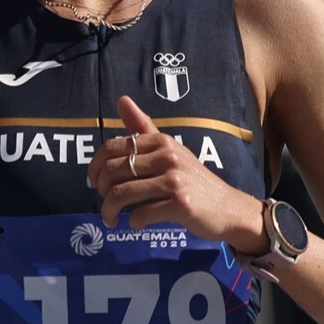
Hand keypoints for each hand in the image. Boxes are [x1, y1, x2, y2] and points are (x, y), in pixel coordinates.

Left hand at [88, 96, 255, 240]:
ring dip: (109, 211)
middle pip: (112, 172)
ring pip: (121, 194)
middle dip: (100, 192)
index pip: (111, 148)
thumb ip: (144, 128)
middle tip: (105, 204)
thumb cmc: (194, 180)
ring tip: (111, 219)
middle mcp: (167, 156)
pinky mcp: (181, 204)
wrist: (229, 208)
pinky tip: (137, 224)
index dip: (95, 167)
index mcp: (161, 142)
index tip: (94, 183)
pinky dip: (133, 223)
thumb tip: (121, 99)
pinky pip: (141, 214)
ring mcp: (175, 180)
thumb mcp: (170, 150)